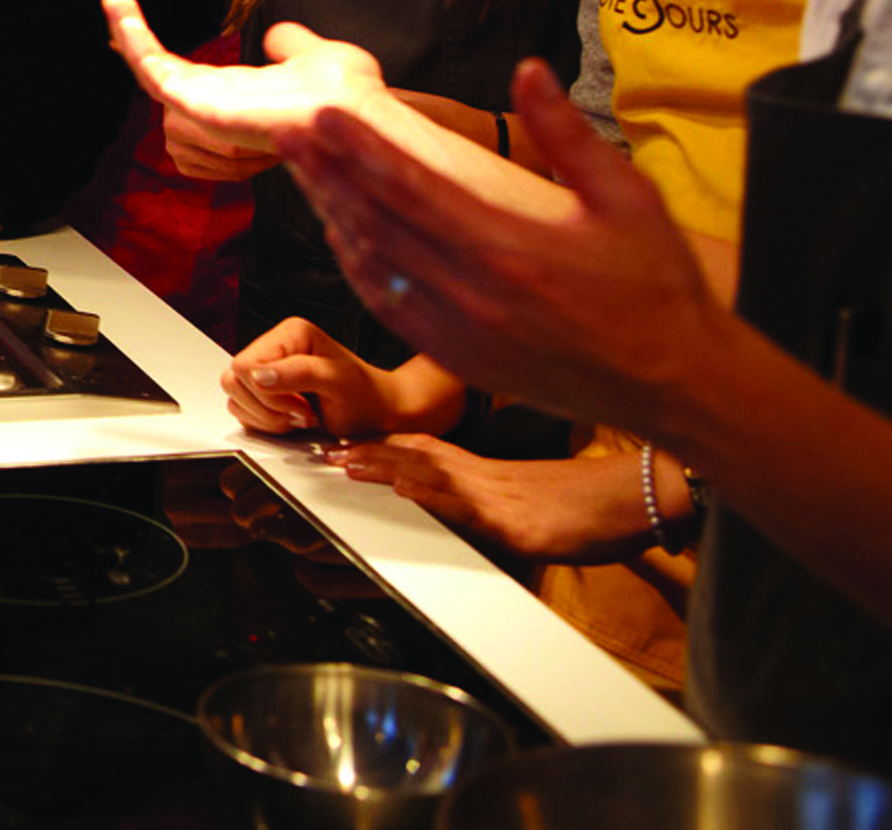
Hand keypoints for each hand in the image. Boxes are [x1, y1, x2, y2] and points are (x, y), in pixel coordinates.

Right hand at [103, 0, 386, 173]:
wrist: (354, 109)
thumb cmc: (344, 96)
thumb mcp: (314, 55)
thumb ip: (290, 44)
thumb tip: (275, 35)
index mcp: (235, 93)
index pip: (180, 72)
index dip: (153, 46)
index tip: (129, 17)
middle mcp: (215, 105)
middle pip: (157, 73)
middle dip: (130, 38)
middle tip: (115, 0)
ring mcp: (205, 109)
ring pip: (151, 74)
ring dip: (132, 37)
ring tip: (118, 4)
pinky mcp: (200, 107)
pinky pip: (156, 78)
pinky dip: (136, 44)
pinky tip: (123, 13)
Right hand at [223, 319, 418, 438]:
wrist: (379, 414)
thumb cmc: (367, 397)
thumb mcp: (338, 382)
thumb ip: (299, 373)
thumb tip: (259, 374)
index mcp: (289, 334)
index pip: (246, 366)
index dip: (269, 394)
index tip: (303, 405)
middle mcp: (274, 347)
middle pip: (234, 381)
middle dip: (268, 407)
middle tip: (303, 412)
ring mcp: (266, 368)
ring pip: (234, 396)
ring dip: (266, 417)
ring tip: (299, 415)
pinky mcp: (262, 390)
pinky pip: (240, 408)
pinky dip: (263, 422)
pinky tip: (290, 419)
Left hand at [278, 56, 729, 437]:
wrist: (675, 383)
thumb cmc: (656, 286)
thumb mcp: (629, 197)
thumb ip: (569, 133)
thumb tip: (529, 70)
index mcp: (508, 248)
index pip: (410, 188)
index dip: (357, 150)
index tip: (320, 116)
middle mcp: (472, 291)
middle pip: (375, 222)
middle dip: (327, 173)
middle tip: (289, 133)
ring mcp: (458, 329)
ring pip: (371, 264)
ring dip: (333, 214)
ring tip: (305, 172)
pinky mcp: (455, 355)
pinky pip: (385, 304)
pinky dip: (356, 265)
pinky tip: (341, 233)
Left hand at [330, 435, 650, 565]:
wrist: (647, 499)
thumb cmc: (599, 506)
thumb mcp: (537, 507)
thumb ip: (499, 507)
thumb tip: (483, 516)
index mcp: (491, 475)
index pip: (427, 453)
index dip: (383, 448)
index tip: (344, 446)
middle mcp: (490, 478)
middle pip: (419, 456)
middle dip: (369, 453)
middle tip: (324, 451)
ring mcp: (504, 497)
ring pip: (435, 473)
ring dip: (387, 466)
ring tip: (345, 462)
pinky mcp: (524, 523)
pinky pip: (473, 507)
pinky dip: (438, 497)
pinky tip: (409, 490)